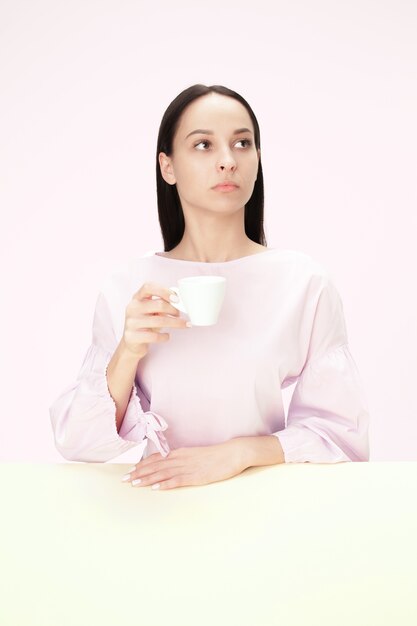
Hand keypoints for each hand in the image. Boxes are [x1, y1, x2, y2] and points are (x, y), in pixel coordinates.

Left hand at [121, 440, 246, 490]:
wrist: (233, 453)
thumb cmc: (216, 455)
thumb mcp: (196, 455)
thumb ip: (183, 460)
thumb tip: (172, 466)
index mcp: (181, 453)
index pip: (157, 459)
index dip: (142, 465)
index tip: (130, 471)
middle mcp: (181, 459)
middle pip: (156, 466)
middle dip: (139, 473)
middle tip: (124, 480)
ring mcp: (188, 467)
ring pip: (162, 473)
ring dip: (147, 479)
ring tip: (134, 484)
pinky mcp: (196, 476)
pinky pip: (177, 480)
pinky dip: (165, 484)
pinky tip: (155, 488)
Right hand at [122, 282, 189, 358]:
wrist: (132, 342)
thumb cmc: (145, 323)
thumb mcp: (151, 310)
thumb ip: (162, 302)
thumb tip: (179, 300)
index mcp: (137, 298)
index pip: (148, 287)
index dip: (164, 291)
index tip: (176, 299)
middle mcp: (133, 308)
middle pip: (158, 304)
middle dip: (174, 309)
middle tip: (180, 314)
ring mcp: (131, 322)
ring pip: (159, 321)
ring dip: (176, 323)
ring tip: (184, 325)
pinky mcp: (132, 337)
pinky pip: (154, 336)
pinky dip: (165, 336)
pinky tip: (167, 336)